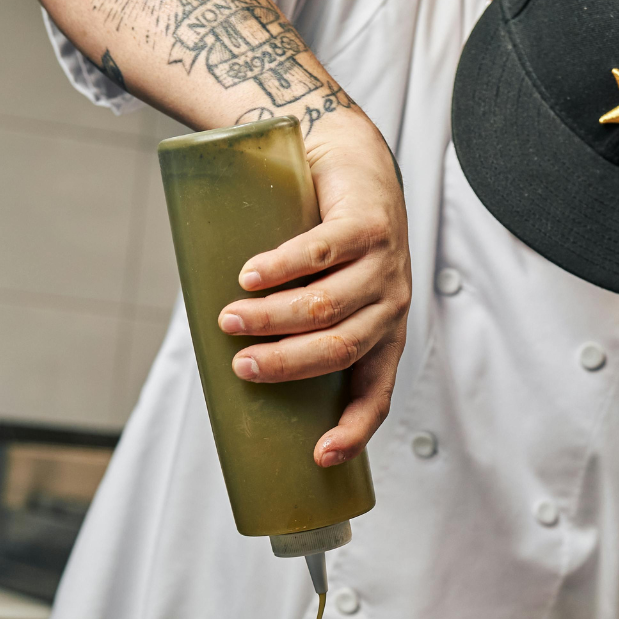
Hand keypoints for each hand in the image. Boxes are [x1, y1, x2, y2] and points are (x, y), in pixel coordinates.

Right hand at [217, 112, 410, 466]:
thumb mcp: (319, 294)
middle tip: (241, 365)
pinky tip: (250, 276)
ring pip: (327, 305)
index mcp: (383, 335)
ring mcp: (385, 264)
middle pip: (340, 349)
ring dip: (272, 317)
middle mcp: (391, 305)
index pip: (376, 394)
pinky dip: (280, 268)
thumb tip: (228, 369)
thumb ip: (291, 331)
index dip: (354, 430)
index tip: (320, 456)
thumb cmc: (325, 243)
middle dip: (287, 364)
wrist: (349, 162)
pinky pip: (321, 253)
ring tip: (229, 317)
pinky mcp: (368, 224)